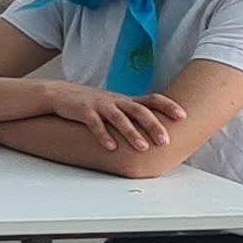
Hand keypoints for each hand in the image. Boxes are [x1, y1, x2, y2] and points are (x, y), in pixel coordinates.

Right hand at [40, 82, 182, 150]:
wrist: (59, 94)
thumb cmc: (91, 104)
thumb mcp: (114, 106)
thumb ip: (132, 115)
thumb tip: (156, 131)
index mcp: (125, 100)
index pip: (152, 99)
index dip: (168, 106)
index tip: (183, 116)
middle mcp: (116, 101)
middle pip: (139, 111)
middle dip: (153, 125)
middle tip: (165, 141)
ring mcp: (99, 105)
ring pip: (119, 118)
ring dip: (132, 133)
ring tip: (143, 147)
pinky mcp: (83, 111)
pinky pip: (95, 124)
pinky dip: (103, 135)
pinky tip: (111, 147)